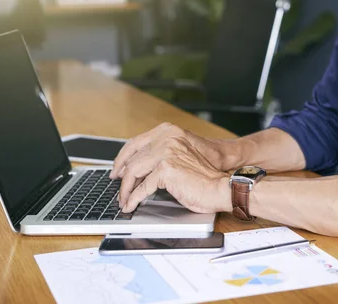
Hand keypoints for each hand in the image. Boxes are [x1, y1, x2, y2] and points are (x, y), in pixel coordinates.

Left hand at [115, 135, 230, 213]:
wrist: (220, 186)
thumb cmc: (203, 177)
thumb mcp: (180, 158)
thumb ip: (161, 156)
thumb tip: (136, 168)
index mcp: (170, 133)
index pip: (136, 142)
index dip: (123, 157)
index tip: (117, 169)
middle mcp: (167, 139)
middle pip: (133, 157)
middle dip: (121, 175)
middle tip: (117, 187)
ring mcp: (166, 153)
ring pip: (134, 172)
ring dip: (125, 189)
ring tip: (123, 199)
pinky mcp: (166, 170)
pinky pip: (142, 187)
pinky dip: (134, 198)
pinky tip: (131, 204)